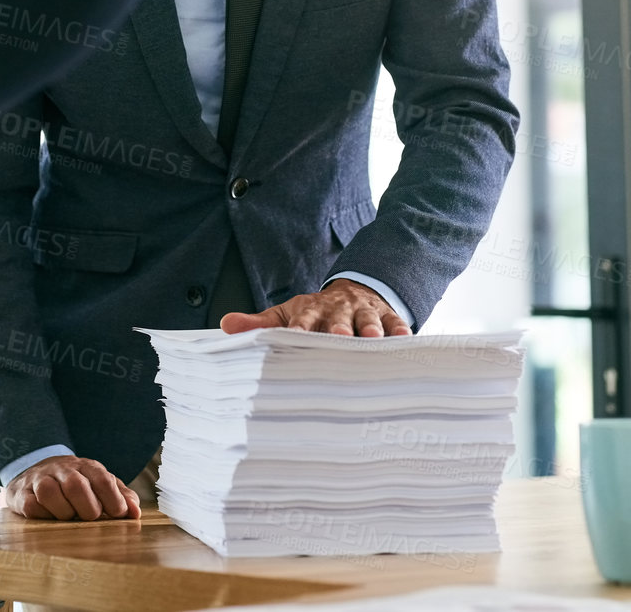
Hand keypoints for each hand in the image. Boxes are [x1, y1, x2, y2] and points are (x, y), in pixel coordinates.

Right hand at [4, 455, 140, 521]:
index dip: (113, 500)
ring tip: (69, 517)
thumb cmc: (76, 484)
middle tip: (90, 518)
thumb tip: (135, 512)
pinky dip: (43, 516)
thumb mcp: (100, 485)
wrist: (36, 471)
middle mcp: (62, 469)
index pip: (102, 479)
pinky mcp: (22, 493)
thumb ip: (121, 497)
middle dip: (87, 509)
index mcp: (85, 466)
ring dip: (63, 513)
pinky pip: (31, 506)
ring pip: (50, 493)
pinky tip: (50, 517)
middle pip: (75, 486)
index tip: (118, 515)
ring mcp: (40, 479)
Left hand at [220, 279, 412, 337]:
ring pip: (368, 319)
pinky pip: (396, 323)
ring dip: (370, 328)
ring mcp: (364, 312)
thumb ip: (260, 323)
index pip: (302, 319)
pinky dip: (400, 331)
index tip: (292, 335)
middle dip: (337, 327)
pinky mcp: (388, 317)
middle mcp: (338, 310)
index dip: (298, 327)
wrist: (354, 291)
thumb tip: (225, 325)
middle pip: (337, 318)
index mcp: (311, 310)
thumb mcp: (288, 314)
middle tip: (336, 336)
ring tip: (371, 338)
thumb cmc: (316, 313)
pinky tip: (404, 340)